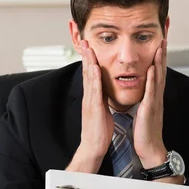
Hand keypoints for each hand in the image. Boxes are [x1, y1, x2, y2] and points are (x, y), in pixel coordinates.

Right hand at [66, 40, 113, 172]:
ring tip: (88, 48)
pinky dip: (95, 77)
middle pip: (87, 73)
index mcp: (92, 98)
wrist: (93, 147)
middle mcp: (89, 97)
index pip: (90, 76)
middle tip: (85, 41)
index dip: (90, 61)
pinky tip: (96, 68)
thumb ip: (101, 101)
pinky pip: (95, 90)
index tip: (90, 48)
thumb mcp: (101, 112)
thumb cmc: (99, 132)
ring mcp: (90, 101)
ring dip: (89, 62)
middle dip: (86, 56)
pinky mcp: (94, 107)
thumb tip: (104, 93)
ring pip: (89, 78)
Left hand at [133, 38, 167, 168]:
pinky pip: (151, 92)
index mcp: (154, 96)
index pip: (157, 72)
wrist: (149, 148)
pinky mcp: (150, 109)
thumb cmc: (145, 131)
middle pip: (160, 70)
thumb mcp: (144, 110)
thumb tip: (142, 89)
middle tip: (164, 36)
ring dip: (159, 61)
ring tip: (160, 46)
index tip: (160, 41)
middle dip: (162, 53)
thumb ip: (145, 98)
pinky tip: (151, 69)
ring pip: (158, 78)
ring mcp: (155, 102)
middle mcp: (157, 96)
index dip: (159, 57)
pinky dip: (151, 79)